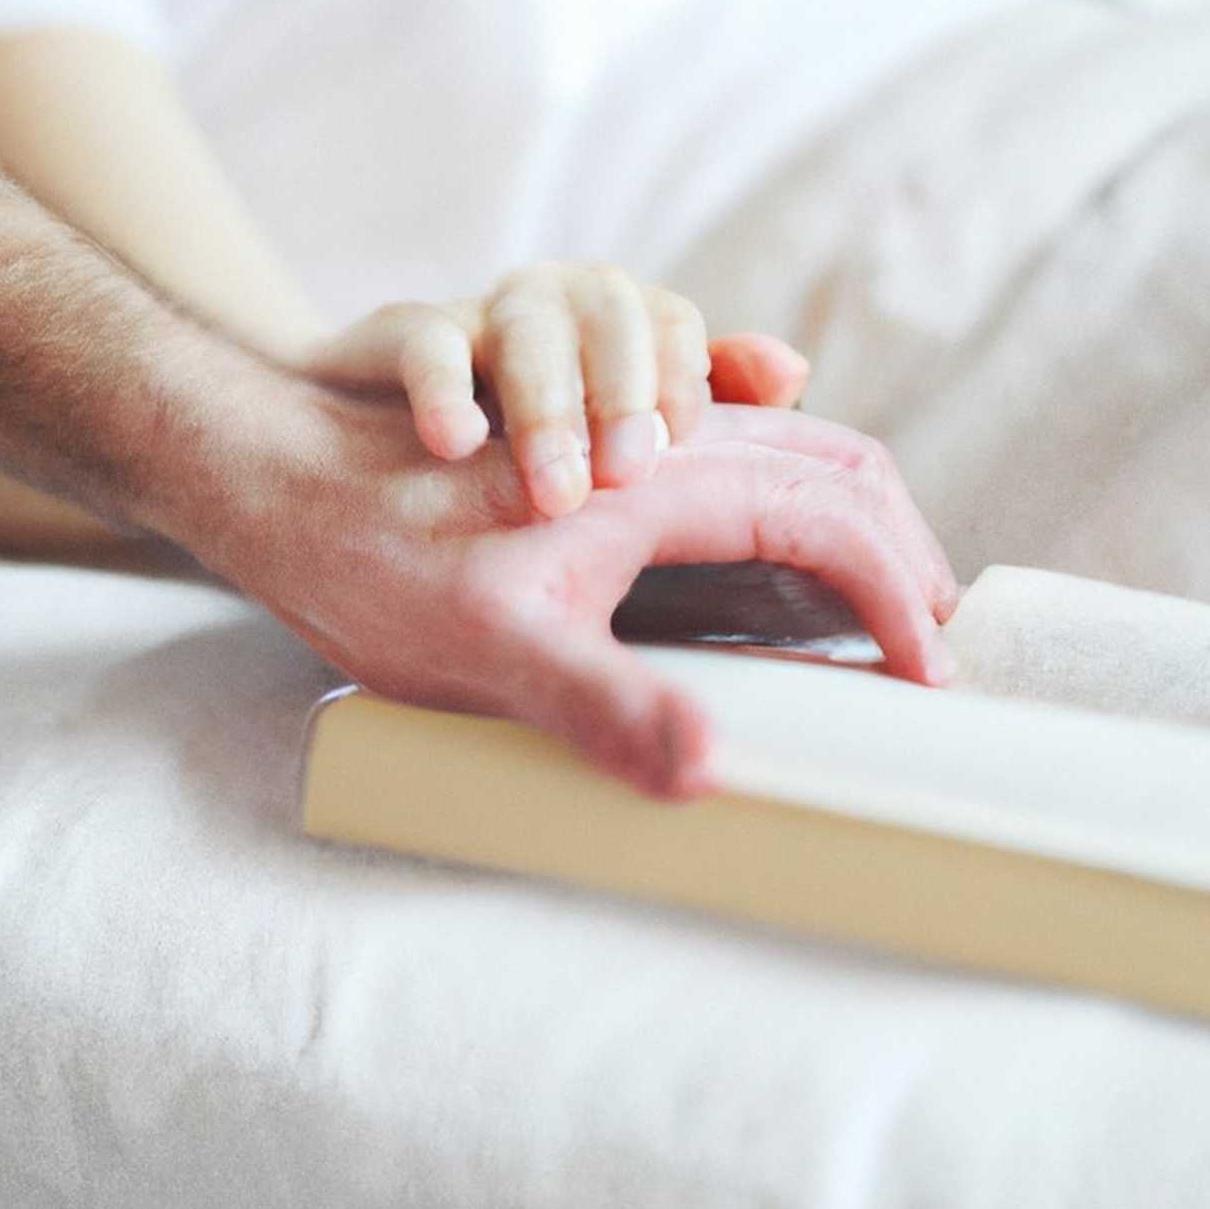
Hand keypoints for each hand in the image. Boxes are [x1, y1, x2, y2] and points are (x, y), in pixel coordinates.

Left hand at [193, 387, 956, 798]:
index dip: (899, 600)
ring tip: (876, 620)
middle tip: (929, 653)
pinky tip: (771, 587)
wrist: (281, 477)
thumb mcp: (490, 654)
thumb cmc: (377, 563)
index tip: (928, 688)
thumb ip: (605, 707)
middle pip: (836, 462)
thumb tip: (714, 769)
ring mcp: (642, 440)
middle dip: (905, 550)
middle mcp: (672, 439)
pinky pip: (742, 464)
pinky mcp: (610, 458)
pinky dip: (801, 513)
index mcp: (672, 477)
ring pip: (792, 453)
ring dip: (859, 525)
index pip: (835, 517)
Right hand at [298, 262, 809, 517]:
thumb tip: (791, 370)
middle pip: (610, 312)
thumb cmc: (520, 447)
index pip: (673, 322)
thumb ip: (705, 402)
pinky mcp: (403, 334)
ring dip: (548, 408)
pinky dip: (443, 388)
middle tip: (627, 478)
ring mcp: (481, 315)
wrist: (371, 441)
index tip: (681, 449)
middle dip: (623, 393)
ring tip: (557, 494)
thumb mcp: (617, 436)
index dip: (683, 378)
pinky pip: (426, 341)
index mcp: (622, 325)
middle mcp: (559, 304)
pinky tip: (456, 445)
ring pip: (528, 326)